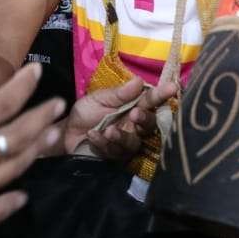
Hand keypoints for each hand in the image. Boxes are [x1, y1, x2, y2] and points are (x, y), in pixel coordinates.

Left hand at [62, 77, 177, 160]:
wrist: (66, 133)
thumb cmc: (86, 112)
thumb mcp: (99, 98)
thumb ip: (119, 93)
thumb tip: (139, 81)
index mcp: (133, 106)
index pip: (150, 100)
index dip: (162, 94)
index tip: (172, 87)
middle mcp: (133, 125)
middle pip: (149, 124)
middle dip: (145, 119)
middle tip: (135, 114)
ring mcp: (125, 142)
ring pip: (133, 142)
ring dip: (122, 136)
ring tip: (108, 130)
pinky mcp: (114, 156)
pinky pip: (114, 152)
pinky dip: (102, 143)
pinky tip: (92, 135)